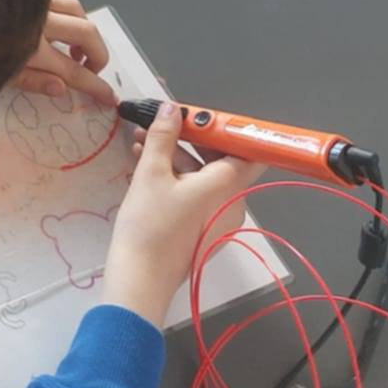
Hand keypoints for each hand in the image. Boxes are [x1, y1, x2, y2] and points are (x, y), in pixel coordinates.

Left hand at [12, 0, 112, 107]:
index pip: (74, 71)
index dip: (96, 86)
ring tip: (72, 47)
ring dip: (83, 28)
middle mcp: (39, 19)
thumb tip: (63, 87)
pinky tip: (52, 22)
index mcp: (31, 48)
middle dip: (97, 53)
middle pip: (87, 33)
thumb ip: (32, 81)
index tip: (110, 97)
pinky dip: (62, 10)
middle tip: (89, 68)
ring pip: (76, 9)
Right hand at [102, 102, 264, 329]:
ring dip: (178, 156)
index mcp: (227, 186)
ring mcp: (220, 218)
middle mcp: (232, 202)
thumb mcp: (151, 173)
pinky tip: (146, 164)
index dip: (228, 129)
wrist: (140, 279)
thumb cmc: (149, 223)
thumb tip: (172, 109)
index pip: (247, 149)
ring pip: (206, 176)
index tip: (201, 115)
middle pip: (224, 160)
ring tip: (142, 140)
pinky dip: (178, 177)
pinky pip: (198, 193)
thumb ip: (162, 136)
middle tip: (166, 122)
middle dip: (194, 138)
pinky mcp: (205, 230)